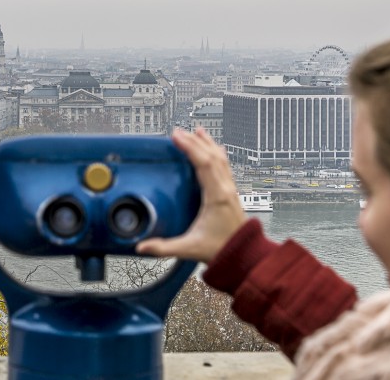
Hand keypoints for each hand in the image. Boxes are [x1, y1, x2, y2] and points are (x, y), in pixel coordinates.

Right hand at [135, 127, 246, 262]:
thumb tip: (143, 246)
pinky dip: (216, 154)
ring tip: (197, 132)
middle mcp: (226, 189)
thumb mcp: (190, 248)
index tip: (177, 136)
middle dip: (194, 141)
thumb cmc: (223, 250)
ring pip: (221, 159)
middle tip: (178, 132)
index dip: (190, 147)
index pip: (204, 163)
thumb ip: (164, 247)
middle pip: (212, 156)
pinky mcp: (231, 194)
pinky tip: (213, 151)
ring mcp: (230, 190)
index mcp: (217, 197)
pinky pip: (224, 166)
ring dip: (207, 143)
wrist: (246, 257)